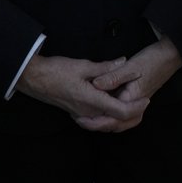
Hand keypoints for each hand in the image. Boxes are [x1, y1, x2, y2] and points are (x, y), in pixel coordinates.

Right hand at [18, 55, 148, 132]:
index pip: (121, 111)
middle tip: (144, 101)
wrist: (34, 79)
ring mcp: (82, 115)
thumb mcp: (83, 65)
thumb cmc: (56, 71)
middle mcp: (88, 112)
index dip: (137, 107)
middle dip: (133, 113)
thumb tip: (124, 62)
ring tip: (133, 102)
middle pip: (117, 119)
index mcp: (92, 100)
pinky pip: (98, 119)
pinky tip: (114, 103)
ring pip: (108, 120)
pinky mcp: (77, 114)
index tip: (147, 99)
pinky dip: (110, 114)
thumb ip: (106, 67)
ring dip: (122, 114)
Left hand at [89, 37, 181, 118]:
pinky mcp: (136, 98)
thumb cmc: (152, 60)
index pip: (113, 119)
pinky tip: (101, 107)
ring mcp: (137, 103)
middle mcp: (136, 105)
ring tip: (89, 117)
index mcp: (133, 100)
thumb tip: (95, 85)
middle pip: (117, 125)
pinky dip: (111, 114)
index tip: (81, 119)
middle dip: (99, 126)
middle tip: (82, 121)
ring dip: (105, 121)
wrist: (170, 56)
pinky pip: (123, 113)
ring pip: (121, 121)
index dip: (96, 122)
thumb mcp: (131, 65)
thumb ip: (113, 76)